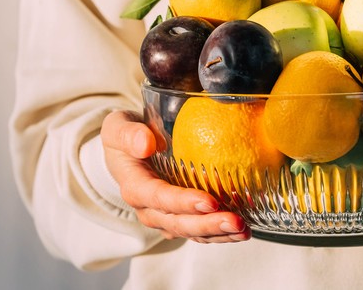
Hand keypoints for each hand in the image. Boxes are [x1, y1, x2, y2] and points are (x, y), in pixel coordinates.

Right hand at [100, 110, 250, 242]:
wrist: (126, 152)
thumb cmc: (127, 136)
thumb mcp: (119, 127)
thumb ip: (129, 134)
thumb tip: (146, 143)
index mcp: (134, 187)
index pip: (159, 198)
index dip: (184, 202)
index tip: (210, 201)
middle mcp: (148, 209)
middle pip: (178, 223)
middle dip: (207, 224)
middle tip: (235, 221)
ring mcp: (163, 218)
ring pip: (191, 232)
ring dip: (218, 234)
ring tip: (243, 230)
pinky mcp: (177, 220)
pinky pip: (198, 232)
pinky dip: (220, 234)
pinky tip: (242, 230)